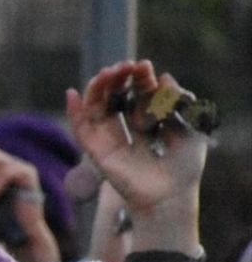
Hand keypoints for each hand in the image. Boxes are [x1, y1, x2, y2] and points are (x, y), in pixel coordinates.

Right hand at [65, 61, 204, 256]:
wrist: (171, 196)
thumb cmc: (184, 167)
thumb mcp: (189, 127)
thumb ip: (176, 102)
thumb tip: (165, 77)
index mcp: (147, 124)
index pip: (138, 95)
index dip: (140, 80)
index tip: (144, 67)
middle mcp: (126, 131)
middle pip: (114, 99)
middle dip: (117, 80)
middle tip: (124, 66)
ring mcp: (110, 141)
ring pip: (95, 110)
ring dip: (96, 89)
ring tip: (106, 74)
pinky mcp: (97, 153)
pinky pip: (81, 130)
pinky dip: (74, 112)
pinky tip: (72, 93)